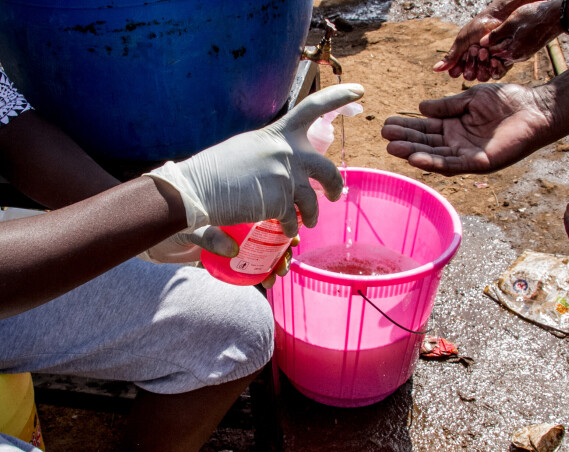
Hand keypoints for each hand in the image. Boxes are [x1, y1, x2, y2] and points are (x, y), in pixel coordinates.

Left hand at [138, 226, 298, 287]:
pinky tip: (265, 282)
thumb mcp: (190, 225)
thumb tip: (232, 250)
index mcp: (233, 208)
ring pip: (260, 254)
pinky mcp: (222, 260)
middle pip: (268, 236)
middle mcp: (235, 224)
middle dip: (282, 250)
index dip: (284, 225)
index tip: (294, 237)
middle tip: (285, 263)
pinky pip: (245, 268)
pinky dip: (257, 275)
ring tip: (277, 275)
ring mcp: (230, 242)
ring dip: (273, 264)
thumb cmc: (167, 224)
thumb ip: (209, 236)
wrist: (148, 238)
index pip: (265, 215)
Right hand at [146, 83, 364, 236]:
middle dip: (334, 185)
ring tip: (309, 222)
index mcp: (276, 134)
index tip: (359, 90)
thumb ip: (270, 155)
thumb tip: (284, 166)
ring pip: (313, 200)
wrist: (195, 189)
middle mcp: (286, 150)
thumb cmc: (215, 170)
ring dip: (313, 214)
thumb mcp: (247, 150)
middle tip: (335, 195)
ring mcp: (285, 175)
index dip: (338, 97)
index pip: (312, 107)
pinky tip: (286, 230)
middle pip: (326, 168)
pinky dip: (290, 226)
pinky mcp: (280, 199)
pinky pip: (294, 217)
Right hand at [381, 83, 555, 175]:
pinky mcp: (479, 163)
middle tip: (384, 136)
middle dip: (405, 140)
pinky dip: (434, 163)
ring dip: (414, 153)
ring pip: (435, 157)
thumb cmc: (506, 101)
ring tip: (393, 148)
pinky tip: (416, 159)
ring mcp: (467, 155)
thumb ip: (446, 106)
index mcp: (454, 127)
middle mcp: (457, 144)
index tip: (387, 124)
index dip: (407, 127)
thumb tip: (420, 109)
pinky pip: (452, 165)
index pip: (425, 128)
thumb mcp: (470, 98)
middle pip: (426, 144)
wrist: (535, 108)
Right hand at [434, 0, 530, 79]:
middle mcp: (474, 65)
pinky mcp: (501, 65)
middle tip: (475, 48)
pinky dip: (494, 68)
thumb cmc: (478, 27)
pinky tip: (494, 59)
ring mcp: (488, 66)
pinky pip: (496, 74)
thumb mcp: (462, 41)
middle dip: (472, 63)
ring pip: (482, 77)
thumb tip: (435, 69)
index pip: (455, 73)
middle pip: (469, 77)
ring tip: (485, 50)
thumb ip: (451, 57)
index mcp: (462, 59)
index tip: (463, 53)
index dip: (459, 66)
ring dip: (482, 65)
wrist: (498, 18)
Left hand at [481, 0, 562, 68]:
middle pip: (496, 58)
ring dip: (497, 49)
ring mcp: (524, 55)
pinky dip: (507, 47)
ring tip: (490, 41)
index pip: (490, 56)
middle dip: (487, 53)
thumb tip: (481, 43)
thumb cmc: (534, 17)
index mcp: (511, 53)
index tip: (473, 46)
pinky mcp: (529, 50)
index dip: (481, 50)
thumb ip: (495, 34)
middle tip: (477, 47)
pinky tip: (504, 38)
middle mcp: (517, 58)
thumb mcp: (511, 23)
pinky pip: (513, 52)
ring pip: (505, 55)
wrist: (557, 16)